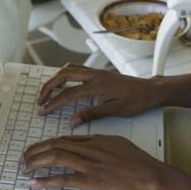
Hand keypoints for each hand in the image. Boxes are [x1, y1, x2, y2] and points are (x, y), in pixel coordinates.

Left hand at [22, 134, 163, 189]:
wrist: (147, 174)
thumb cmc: (136, 160)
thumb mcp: (117, 141)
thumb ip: (99, 140)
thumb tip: (87, 139)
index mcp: (95, 139)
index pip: (64, 137)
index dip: (47, 142)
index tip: (37, 147)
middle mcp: (89, 149)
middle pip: (56, 144)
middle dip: (36, 150)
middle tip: (24, 156)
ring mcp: (89, 164)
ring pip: (56, 157)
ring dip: (36, 161)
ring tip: (24, 166)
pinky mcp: (91, 180)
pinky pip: (64, 179)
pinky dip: (46, 181)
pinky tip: (35, 183)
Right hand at [38, 63, 158, 124]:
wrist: (150, 90)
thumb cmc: (136, 101)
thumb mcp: (115, 111)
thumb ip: (92, 114)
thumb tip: (73, 121)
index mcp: (98, 85)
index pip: (69, 93)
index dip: (54, 102)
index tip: (43, 110)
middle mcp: (96, 75)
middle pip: (64, 75)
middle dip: (49, 86)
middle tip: (40, 100)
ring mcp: (97, 72)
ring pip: (70, 69)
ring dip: (56, 79)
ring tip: (48, 92)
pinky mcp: (100, 73)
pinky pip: (78, 68)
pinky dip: (66, 74)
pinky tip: (64, 83)